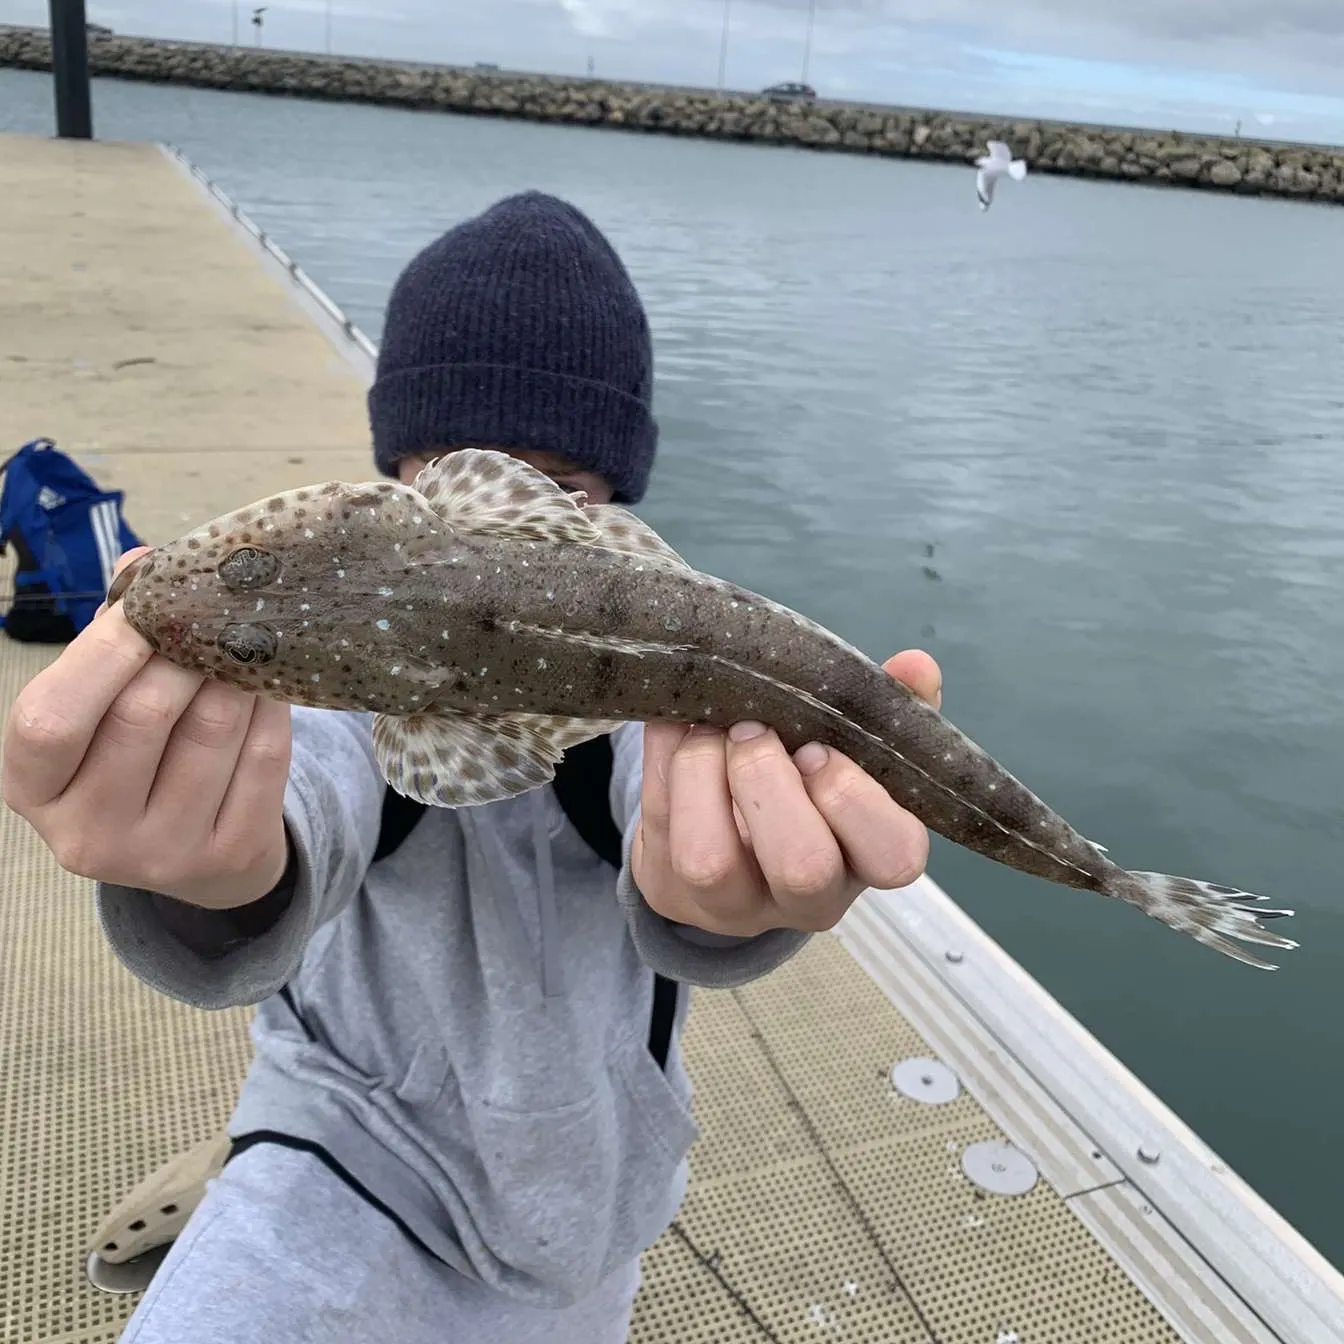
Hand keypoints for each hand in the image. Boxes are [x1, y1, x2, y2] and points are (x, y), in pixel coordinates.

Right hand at [2, 548, 292, 908]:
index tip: (148, 601)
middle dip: (184, 649)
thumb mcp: (104, 708)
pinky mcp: (231, 854)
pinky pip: (264, 755)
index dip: (102, 650)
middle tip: (213, 611)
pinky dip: (273, 705)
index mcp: (34, 790)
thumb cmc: (140, 757)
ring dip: (235, 670)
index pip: (49, 718)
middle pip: (143, 715)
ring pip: (212, 729)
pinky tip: (271, 680)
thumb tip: (145, 563)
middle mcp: (88, 834)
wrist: (201, 852)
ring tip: (246, 638)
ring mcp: (161, 854)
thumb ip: (115, 642)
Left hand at [632, 650, 941, 937]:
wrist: (730, 832)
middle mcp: (807, 898)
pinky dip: (662, 757)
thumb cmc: (810, 783)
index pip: (893, 855)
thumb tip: (915, 665)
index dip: (853, 798)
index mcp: (868, 860)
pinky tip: (675, 722)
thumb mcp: (857, 749)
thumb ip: (887, 709)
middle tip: (753, 729)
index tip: (817, 747)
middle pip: (802, 867)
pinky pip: (658, 824)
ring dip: (702, 773)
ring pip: (710, 862)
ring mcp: (733, 904)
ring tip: (710, 730)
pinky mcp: (671, 888)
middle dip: (768, 780)